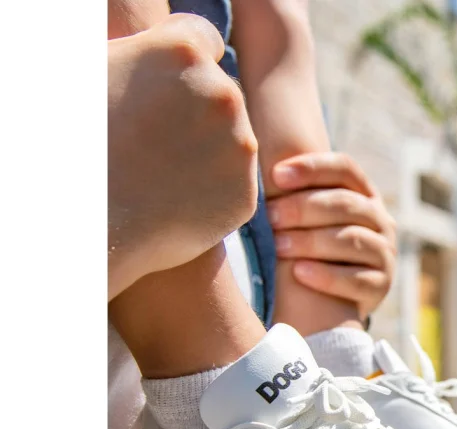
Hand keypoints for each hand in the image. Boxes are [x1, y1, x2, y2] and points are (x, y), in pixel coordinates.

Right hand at [108, 13, 257, 299]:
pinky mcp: (245, 193)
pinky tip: (178, 199)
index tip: (168, 88)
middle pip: (220, 93)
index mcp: (183, 52)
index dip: (183, 64)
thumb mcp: (96, 77)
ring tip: (163, 173)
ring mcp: (240, 147)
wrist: (92, 225)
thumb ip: (139, 55)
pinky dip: (214, 190)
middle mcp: (223, 94)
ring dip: (208, 151)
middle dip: (196, 111)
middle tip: (157, 140)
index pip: (203, 41)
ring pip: (232, 140)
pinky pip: (234, 184)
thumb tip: (152, 58)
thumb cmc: (79, 148)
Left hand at [267, 152, 396, 319]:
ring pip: (351, 240)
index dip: (312, 168)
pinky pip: (356, 279)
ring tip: (279, 246)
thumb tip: (261, 168)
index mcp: (363, 195)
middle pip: (345, 204)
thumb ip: (295, 197)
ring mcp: (384, 254)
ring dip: (311, 241)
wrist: (330, 305)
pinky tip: (299, 272)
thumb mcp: (308, 222)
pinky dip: (326, 276)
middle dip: (304, 207)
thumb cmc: (310, 253)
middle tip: (270, 216)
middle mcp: (381, 221)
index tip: (276, 175)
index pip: (344, 169)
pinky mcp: (380, 286)